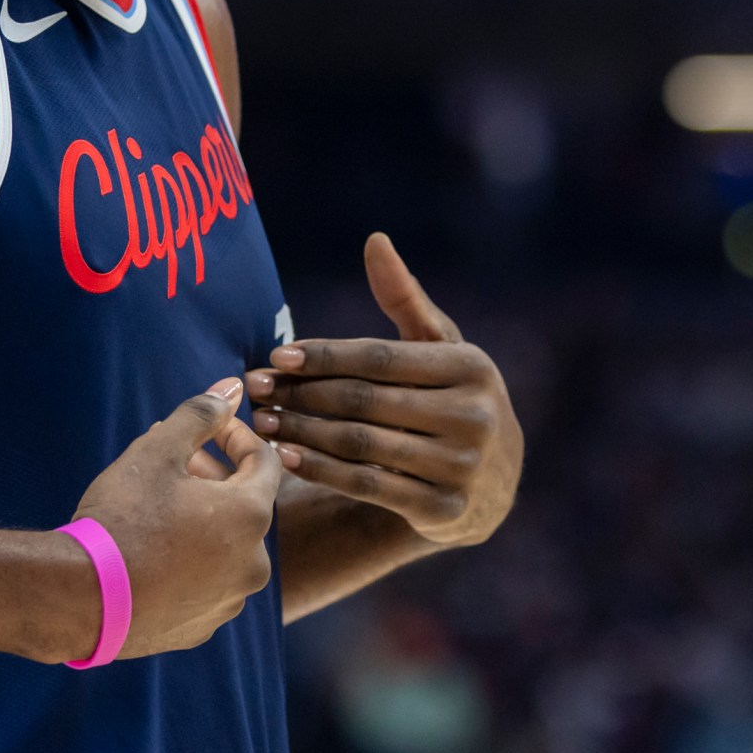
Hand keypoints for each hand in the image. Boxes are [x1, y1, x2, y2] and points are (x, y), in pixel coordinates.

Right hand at [70, 379, 282, 659]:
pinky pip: (205, 584)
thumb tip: (231, 388)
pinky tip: (154, 552)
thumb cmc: (122, 519)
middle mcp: (253, 563)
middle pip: (245, 506)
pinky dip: (190, 563)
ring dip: (203, 521)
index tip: (210, 427)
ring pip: (226, 547)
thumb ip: (199, 416)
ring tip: (160, 505)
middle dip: (215, 478)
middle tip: (177, 461)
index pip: (264, 462)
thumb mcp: (156, 453)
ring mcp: (228, 601)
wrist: (80, 600)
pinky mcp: (201, 628)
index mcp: (251, 516)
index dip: (237, 436)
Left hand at [248, 234, 522, 548]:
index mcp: (472, 368)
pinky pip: (367, 487)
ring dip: (303, 432)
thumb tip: (374, 241)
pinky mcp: (444, 511)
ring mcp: (461, 467)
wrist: (497, 482)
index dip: (325, 356)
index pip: (381, 358)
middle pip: (366, 401)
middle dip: (303, 394)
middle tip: (256, 388)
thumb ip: (405, 298)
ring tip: (263, 422)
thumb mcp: (440, 348)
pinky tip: (286, 457)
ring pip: (361, 445)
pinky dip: (321, 471)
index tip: (278, 356)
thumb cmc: (454, 397)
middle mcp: (473, 417)